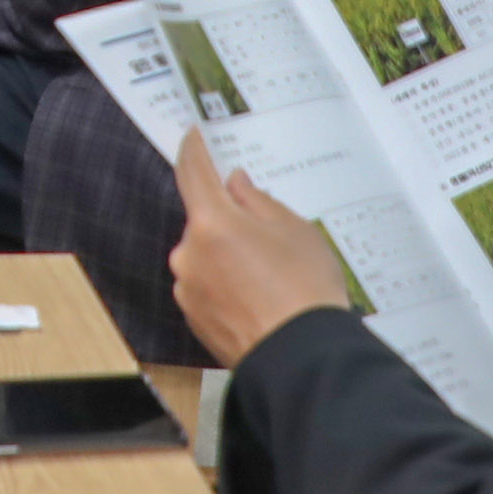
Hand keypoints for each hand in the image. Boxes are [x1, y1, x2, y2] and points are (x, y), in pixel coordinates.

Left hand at [168, 128, 355, 365]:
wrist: (301, 357)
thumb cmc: (304, 290)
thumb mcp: (294, 230)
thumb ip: (258, 201)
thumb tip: (235, 184)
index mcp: (212, 223)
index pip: (193, 172)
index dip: (194, 150)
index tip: (193, 136)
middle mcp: (189, 253)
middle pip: (203, 221)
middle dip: (228, 221)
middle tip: (268, 236)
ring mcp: (187, 288)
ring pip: (205, 256)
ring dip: (227, 256)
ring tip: (270, 277)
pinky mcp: (193, 317)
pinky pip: (206, 286)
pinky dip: (226, 285)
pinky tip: (258, 298)